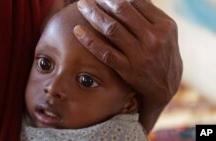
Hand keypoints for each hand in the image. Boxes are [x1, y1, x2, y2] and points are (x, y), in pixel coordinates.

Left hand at [74, 0, 182, 132]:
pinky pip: (105, 53)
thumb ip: (149, 16)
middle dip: (102, 1)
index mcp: (165, 25)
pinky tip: (78, 30)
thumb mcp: (166, 34)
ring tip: (82, 6)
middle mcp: (154, 38)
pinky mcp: (128, 70)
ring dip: (93, 15)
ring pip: (112, 29)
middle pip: (122, 12)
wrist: (165, 87)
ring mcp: (141, 55)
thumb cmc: (162, 56)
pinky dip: (90, 40)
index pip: (136, 2)